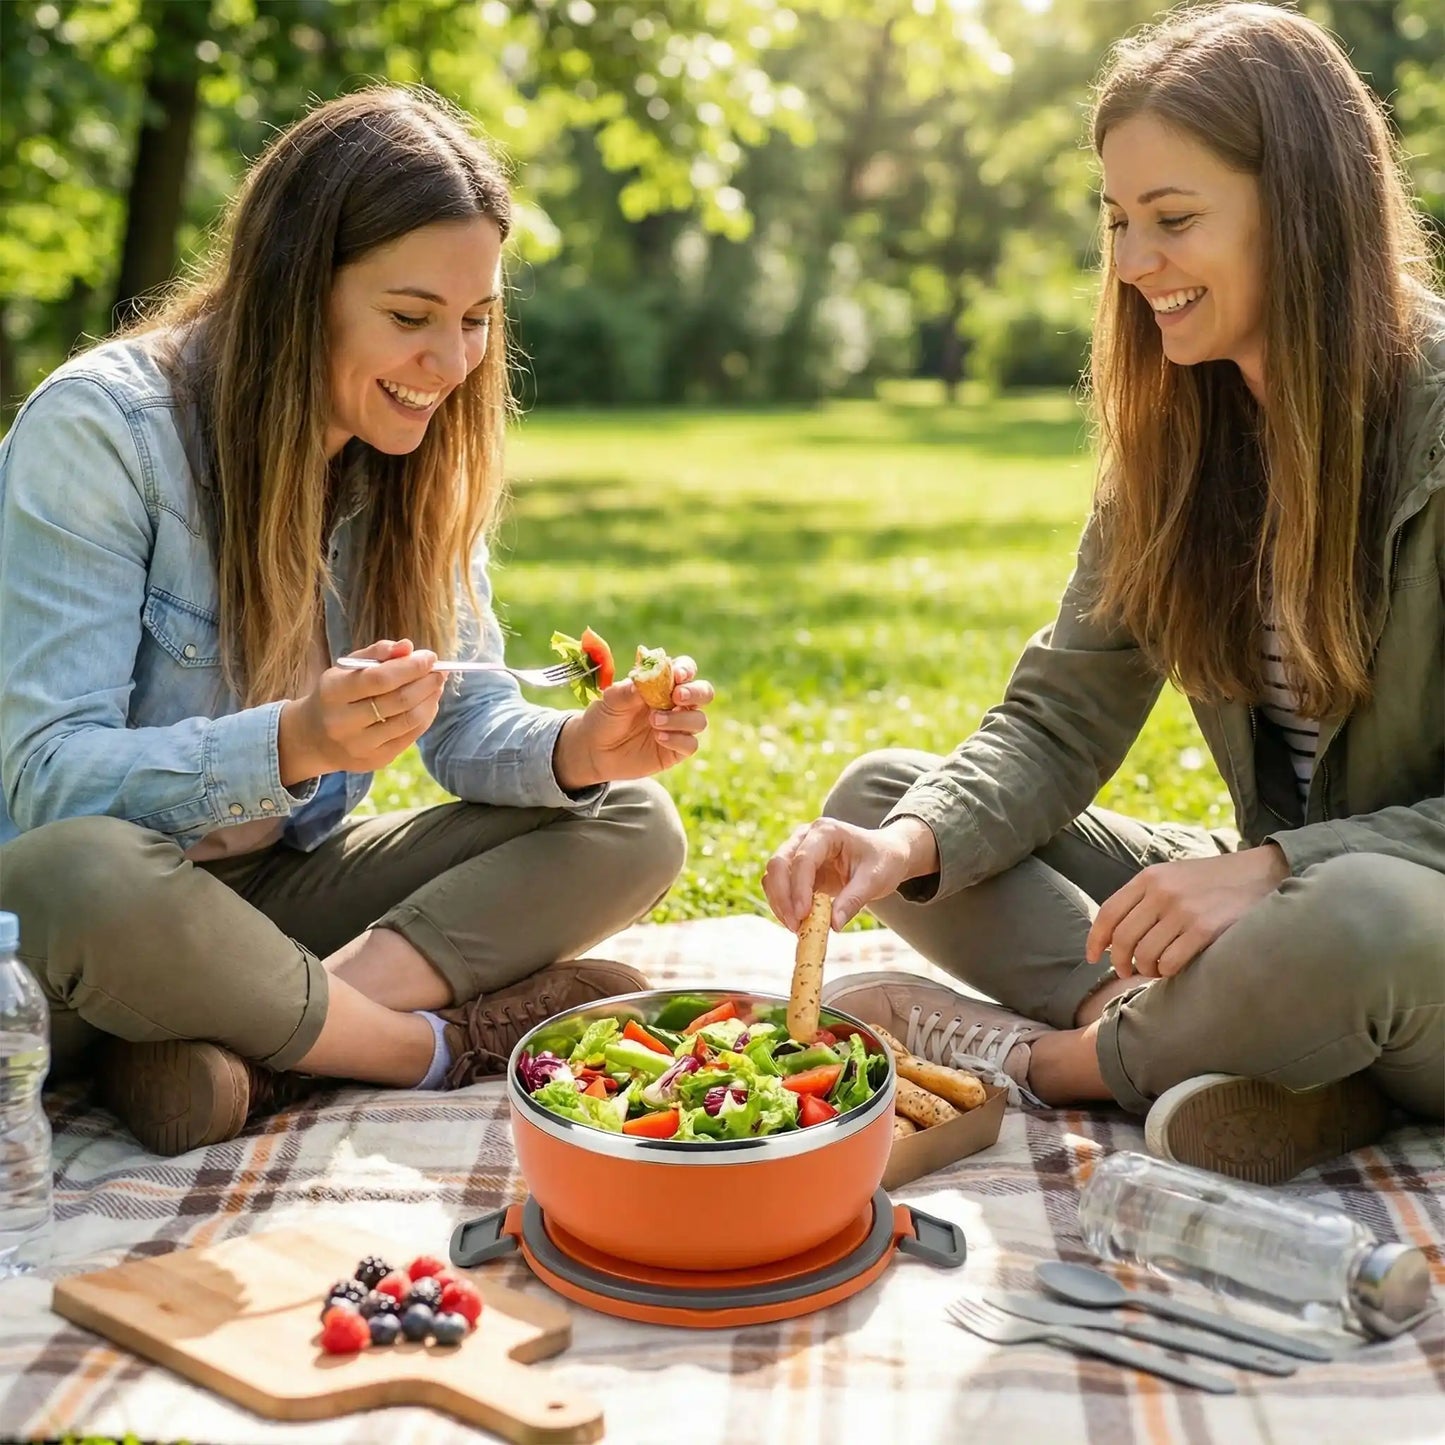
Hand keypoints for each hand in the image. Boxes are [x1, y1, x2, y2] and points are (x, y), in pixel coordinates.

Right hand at [277, 638, 444, 784]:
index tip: (429, 656)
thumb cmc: (337, 694)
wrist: (313, 738)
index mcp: (332, 693)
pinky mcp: (374, 761)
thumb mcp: (347, 669)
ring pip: (409, 720)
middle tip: (440, 671)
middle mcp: (342, 723)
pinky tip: (428, 704)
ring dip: (430, 699)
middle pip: (399, 701)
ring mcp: (359, 746)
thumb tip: (407, 647)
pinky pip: (410, 737)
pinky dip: (425, 717)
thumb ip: (377, 654)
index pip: (379, 679)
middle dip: (426, 682)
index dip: (410, 667)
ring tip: (436, 685)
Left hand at [553, 656, 713, 787]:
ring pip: (699, 719)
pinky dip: (678, 739)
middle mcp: (676, 703)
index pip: (686, 669)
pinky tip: (659, 738)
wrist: (596, 751)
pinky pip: (691, 744)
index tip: (677, 675)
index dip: (686, 669)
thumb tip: (641, 684)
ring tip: (654, 722)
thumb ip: (625, 691)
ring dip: (680, 719)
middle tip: (676, 697)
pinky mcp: (677, 749)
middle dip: (695, 692)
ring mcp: (679, 727)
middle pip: (704, 692)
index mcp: (663, 683)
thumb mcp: (609, 701)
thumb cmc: (605, 718)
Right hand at [762, 816, 938, 932]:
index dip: (799, 889)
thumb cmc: (883, 861)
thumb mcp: (875, 880)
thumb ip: (853, 900)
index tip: (802, 916)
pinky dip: (783, 904)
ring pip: (773, 876)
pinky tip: (797, 922)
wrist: (886, 855)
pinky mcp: (796, 868)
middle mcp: (805, 837)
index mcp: (826, 832)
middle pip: (778, 864)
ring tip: (796, 928)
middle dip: (782, 897)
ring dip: (779, 903)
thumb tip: (833, 926)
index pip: (803, 859)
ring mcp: (797, 850)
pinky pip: (779, 886)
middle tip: (794, 926)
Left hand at [1086, 844, 1290, 979]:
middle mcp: (1161, 892)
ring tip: (1155, 970)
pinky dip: (1167, 972)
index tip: (1093, 958)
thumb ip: (1144, 899)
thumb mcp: (1172, 877)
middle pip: (1122, 938)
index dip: (1095, 940)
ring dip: (1146, 970)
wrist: (1260, 874)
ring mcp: (1182, 910)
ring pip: (1145, 954)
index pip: (1108, 913)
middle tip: (1127, 972)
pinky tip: (1175, 969)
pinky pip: (1170, 962)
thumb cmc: (1212, 882)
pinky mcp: (1205, 929)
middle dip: (1120, 962)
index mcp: (1149, 878)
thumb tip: (1113, 936)